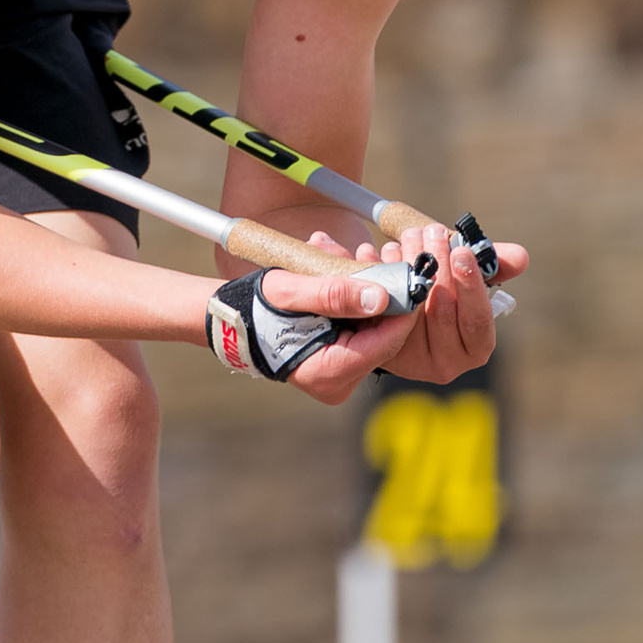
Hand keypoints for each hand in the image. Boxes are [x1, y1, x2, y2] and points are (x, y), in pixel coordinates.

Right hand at [254, 239, 421, 404]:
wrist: (231, 323)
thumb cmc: (256, 309)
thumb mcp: (290, 293)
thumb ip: (333, 294)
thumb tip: (380, 297)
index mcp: (328, 372)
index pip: (385, 342)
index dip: (403, 310)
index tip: (411, 278)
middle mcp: (338, 383)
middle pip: (383, 338)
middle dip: (384, 297)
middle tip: (379, 260)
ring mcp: (340, 377)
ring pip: (374, 333)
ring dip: (368, 296)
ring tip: (347, 260)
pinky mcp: (339, 366)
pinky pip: (361, 334)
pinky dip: (356, 304)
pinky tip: (340, 276)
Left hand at [357, 220, 529, 385]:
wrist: (401, 310)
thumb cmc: (445, 291)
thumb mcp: (469, 278)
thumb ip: (495, 266)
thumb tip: (520, 257)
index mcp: (475, 347)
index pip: (477, 320)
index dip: (471, 286)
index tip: (461, 251)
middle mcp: (447, 363)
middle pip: (441, 312)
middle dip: (436, 265)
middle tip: (430, 232)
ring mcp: (412, 361)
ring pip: (410, 309)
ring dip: (407, 266)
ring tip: (407, 237)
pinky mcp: (382, 352)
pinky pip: (380, 310)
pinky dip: (379, 276)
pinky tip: (374, 251)